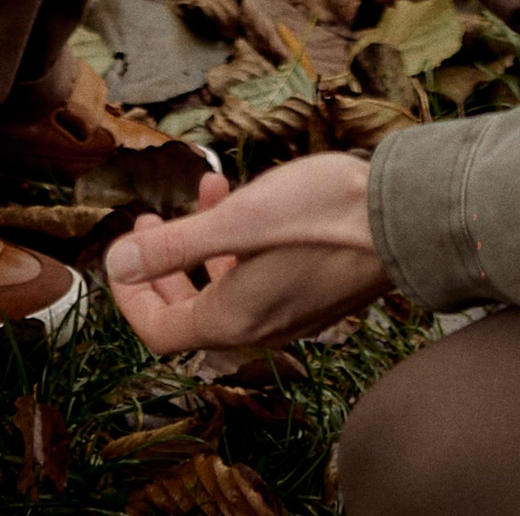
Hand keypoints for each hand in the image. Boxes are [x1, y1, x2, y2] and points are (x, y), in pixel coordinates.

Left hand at [106, 156, 390, 351]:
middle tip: (151, 222)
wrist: (403, 219)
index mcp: (234, 318)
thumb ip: (175, 245)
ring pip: (226, 289)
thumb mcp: (237, 220)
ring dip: (203, 244)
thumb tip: (116, 263)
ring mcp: (290, 313)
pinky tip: (253, 197)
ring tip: (206, 188)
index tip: (123, 253)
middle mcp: (259, 327)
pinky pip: (259, 279)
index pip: (159, 330)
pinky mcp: (314, 292)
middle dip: (163, 268)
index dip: (131, 296)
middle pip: (191, 314)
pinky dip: (239, 243)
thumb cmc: (321, 216)